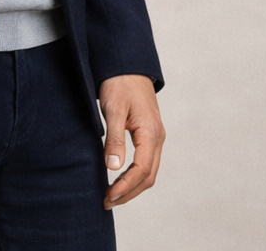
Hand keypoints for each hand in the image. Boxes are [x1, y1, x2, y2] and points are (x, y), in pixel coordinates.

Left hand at [99, 74, 164, 209]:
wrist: (127, 63)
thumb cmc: (119, 83)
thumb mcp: (113, 109)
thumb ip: (114, 138)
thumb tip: (112, 167)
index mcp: (151, 132)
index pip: (142, 170)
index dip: (125, 187)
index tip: (108, 196)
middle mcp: (157, 137)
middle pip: (148, 176)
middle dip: (129, 192)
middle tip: (107, 201)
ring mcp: (156, 136)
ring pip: (149, 171)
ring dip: (132, 186)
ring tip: (112, 195)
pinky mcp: (149, 133)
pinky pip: (147, 161)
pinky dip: (135, 175)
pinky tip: (120, 179)